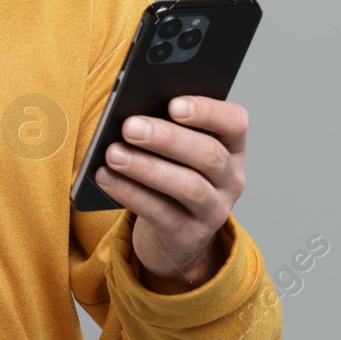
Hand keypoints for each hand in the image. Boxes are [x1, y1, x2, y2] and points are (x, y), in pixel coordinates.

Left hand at [93, 95, 246, 293]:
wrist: (174, 233)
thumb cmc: (170, 172)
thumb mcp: (174, 149)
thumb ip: (163, 128)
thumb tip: (131, 115)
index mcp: (231, 146)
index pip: (234, 122)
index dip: (207, 111)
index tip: (174, 104)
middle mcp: (230, 178)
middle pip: (208, 155)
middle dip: (166, 138)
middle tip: (129, 126)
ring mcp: (214, 210)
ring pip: (188, 187)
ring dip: (146, 167)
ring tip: (113, 153)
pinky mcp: (189, 235)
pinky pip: (160, 213)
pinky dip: (130, 193)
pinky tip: (106, 177)